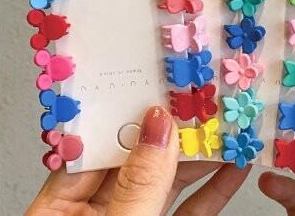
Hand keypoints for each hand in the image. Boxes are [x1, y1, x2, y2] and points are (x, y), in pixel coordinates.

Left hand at [26, 106, 249, 214]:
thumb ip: (137, 185)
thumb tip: (156, 128)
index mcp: (62, 209)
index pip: (99, 146)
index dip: (133, 115)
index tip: (165, 92)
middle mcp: (95, 215)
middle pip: (140, 160)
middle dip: (176, 134)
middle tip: (206, 107)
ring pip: (167, 184)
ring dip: (201, 159)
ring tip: (228, 131)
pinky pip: (187, 212)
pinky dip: (212, 192)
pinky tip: (232, 172)